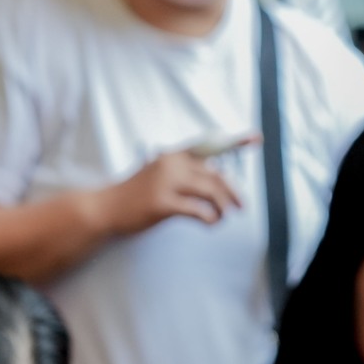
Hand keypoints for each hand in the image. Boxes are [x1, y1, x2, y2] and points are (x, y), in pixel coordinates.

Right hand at [97, 142, 251, 234]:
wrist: (105, 208)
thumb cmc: (135, 195)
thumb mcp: (159, 176)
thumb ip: (184, 175)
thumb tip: (214, 184)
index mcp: (172, 156)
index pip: (208, 147)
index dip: (234, 143)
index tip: (257, 139)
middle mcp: (170, 164)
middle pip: (215, 175)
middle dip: (233, 192)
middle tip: (241, 207)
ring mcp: (165, 183)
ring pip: (210, 192)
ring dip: (223, 208)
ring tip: (222, 218)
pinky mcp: (162, 204)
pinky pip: (197, 210)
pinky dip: (210, 219)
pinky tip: (210, 224)